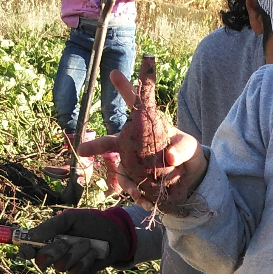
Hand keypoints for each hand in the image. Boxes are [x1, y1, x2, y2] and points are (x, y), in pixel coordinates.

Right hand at [17, 207, 134, 273]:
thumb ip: (51, 225)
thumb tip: (31, 235)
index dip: (25, 252)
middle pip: (41, 262)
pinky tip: (93, 252)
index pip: (30, 250)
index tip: (28, 250)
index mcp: (49, 239)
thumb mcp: (71, 218)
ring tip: (86, 243)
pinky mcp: (81, 272)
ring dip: (74, 253)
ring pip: (60, 267)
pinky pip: (75, 272)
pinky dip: (85, 260)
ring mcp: (68, 264)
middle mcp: (56, 253)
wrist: (116, 232)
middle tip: (65, 242)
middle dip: (53, 252)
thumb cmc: (92, 222)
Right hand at [78, 70, 207, 212]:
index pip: (136, 106)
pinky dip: (136, 195)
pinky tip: (144, 201)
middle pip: (111, 142)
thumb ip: (182, 149)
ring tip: (136, 192)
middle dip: (95, 146)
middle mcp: (134, 144)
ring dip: (125, 181)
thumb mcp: (190, 148)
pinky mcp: (137, 179)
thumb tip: (169, 158)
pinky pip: (130, 187)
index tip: (114, 72)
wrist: (191, 179)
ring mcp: (133, 162)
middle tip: (81, 149)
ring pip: (119, 169)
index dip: (125, 88)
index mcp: (147, 127)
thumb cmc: (187, 154)